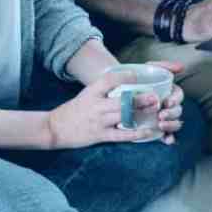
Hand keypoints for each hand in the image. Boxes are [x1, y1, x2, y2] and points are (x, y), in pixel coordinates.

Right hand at [46, 70, 160, 148]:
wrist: (55, 128)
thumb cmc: (73, 110)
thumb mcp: (85, 94)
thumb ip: (102, 90)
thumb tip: (124, 83)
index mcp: (91, 92)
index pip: (109, 80)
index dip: (124, 76)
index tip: (137, 75)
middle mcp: (96, 105)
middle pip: (121, 100)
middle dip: (140, 99)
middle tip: (155, 97)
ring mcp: (99, 121)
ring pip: (124, 116)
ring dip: (141, 114)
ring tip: (156, 111)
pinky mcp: (100, 135)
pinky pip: (121, 135)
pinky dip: (136, 133)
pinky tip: (148, 132)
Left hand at [144, 61, 186, 145]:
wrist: (119, 89)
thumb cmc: (137, 79)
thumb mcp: (149, 69)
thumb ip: (164, 66)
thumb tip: (181, 67)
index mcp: (169, 91)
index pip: (178, 95)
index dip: (175, 99)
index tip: (167, 102)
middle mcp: (168, 105)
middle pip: (177, 110)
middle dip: (172, 114)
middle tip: (161, 115)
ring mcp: (164, 117)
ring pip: (175, 123)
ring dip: (171, 125)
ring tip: (161, 125)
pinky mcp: (157, 128)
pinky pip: (167, 135)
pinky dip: (169, 138)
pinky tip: (167, 140)